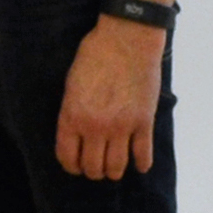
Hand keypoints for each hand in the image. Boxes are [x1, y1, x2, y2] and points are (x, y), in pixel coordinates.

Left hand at [56, 18, 165, 179]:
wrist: (126, 41)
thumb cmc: (94, 56)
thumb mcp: (71, 84)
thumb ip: (72, 111)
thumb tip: (75, 132)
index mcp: (72, 116)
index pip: (67, 156)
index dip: (71, 166)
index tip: (75, 167)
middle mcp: (96, 127)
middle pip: (93, 167)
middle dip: (92, 172)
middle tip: (95, 169)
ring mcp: (122, 127)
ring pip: (117, 166)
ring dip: (114, 172)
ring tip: (113, 170)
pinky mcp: (145, 122)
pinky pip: (144, 154)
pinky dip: (141, 164)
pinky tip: (139, 166)